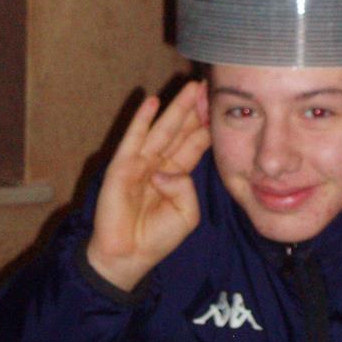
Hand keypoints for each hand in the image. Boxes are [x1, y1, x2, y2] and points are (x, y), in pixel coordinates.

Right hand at [86, 80, 209, 291]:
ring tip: (190, 87)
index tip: (220, 104)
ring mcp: (141, 162)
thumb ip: (186, 187)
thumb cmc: (158, 237)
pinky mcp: (122, 166)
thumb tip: (167, 171)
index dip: (207, 124)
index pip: (195, 142)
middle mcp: (160, 162)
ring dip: (175, 107)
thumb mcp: (187, 213)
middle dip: (195, 108)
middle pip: (182, 129)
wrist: (130, 256)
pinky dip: (141, 120)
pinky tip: (151, 101)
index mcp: (178, 173)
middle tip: (209, 86)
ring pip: (162, 129)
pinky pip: (134, 139)